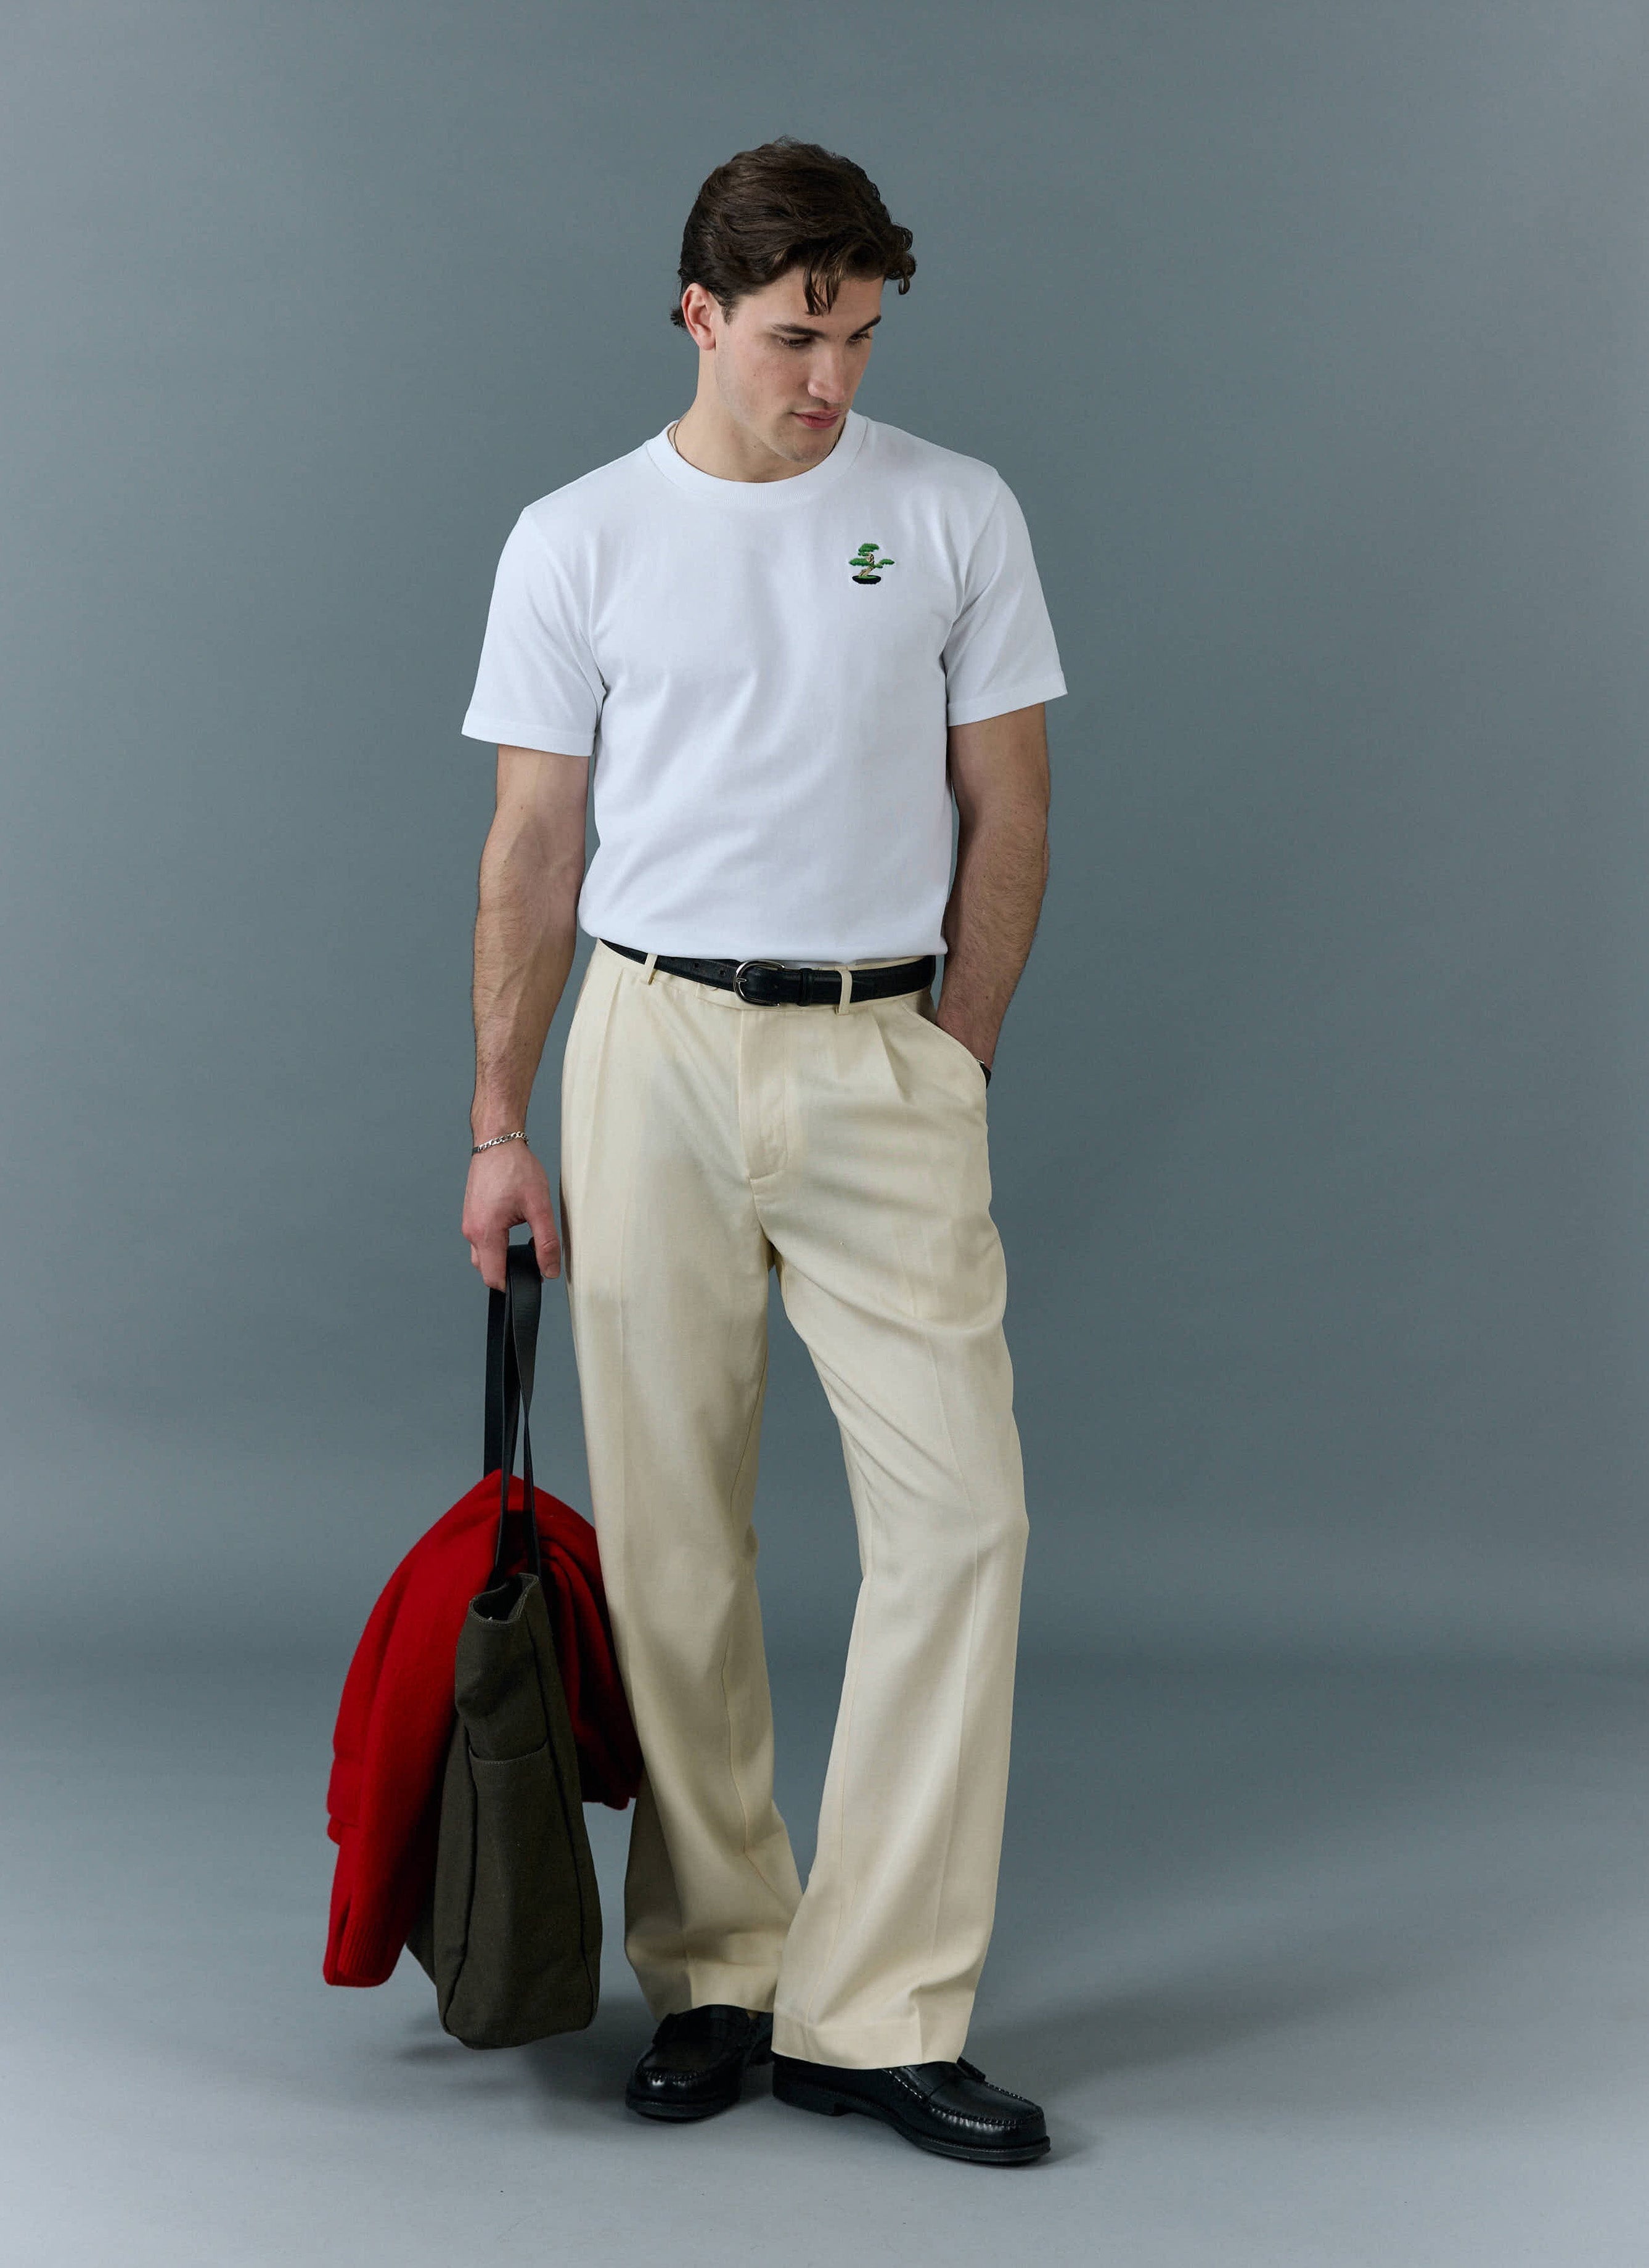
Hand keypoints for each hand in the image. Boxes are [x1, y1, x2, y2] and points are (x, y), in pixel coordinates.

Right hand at [461, 1142, 561, 1289]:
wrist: (497, 1142)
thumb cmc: (515, 1168)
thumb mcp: (539, 1206)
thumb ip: (546, 1242)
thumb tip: (549, 1270)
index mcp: (486, 1233)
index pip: (493, 1278)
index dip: (513, 1284)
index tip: (531, 1278)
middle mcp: (471, 1231)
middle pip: (487, 1269)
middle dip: (508, 1271)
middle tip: (533, 1258)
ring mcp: (469, 1222)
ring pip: (483, 1254)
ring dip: (503, 1255)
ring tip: (526, 1239)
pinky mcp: (471, 1214)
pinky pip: (482, 1239)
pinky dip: (497, 1242)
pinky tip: (514, 1226)